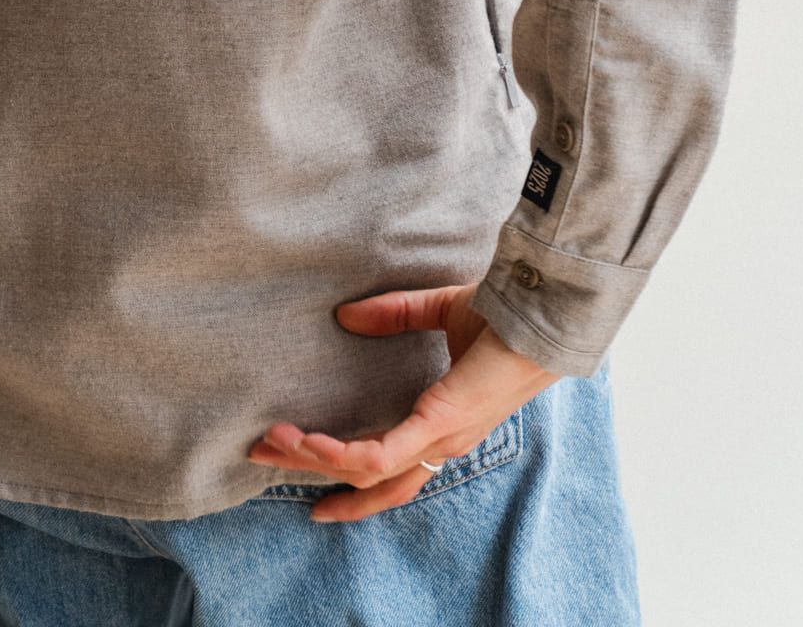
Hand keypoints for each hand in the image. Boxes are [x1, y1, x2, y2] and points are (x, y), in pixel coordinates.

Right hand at [247, 278, 562, 522]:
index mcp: (442, 424)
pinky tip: (312, 444)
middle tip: (266, 456)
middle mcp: (439, 443)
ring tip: (276, 442)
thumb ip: (394, 315)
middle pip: (372, 479)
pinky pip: (382, 454)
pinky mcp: (437, 426)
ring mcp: (438, 440)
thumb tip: (346, 315)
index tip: (314, 489)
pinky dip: (344, 455)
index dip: (353, 484)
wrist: (535, 313)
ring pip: (367, 470)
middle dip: (317, 474)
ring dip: (317, 460)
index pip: (394, 469)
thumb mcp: (437, 312)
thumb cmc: (502, 315)